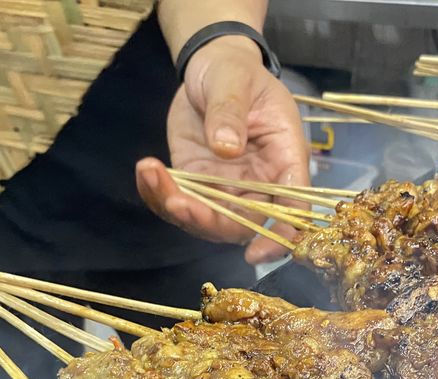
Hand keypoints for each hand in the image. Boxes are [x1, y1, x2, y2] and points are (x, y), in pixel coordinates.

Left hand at [136, 37, 309, 263]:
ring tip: (151, 173)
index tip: (254, 253)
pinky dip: (158, 194)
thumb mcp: (236, 80)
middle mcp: (258, 184)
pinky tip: (146, 171)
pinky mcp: (197, 183)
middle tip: (176, 202)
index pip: (292, 209)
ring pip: (206, 219)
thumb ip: (231, 112)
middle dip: (208, 221)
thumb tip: (226, 147)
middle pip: (241, 224)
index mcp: (284, 160)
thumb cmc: (236, 72)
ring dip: (177, 208)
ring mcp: (226, 187)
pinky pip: (179, 202)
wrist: (211, 66)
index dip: (279, 237)